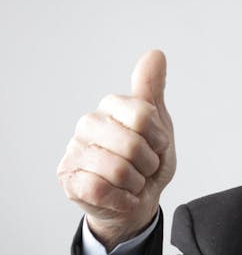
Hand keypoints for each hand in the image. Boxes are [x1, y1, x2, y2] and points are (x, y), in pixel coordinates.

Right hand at [57, 50, 175, 249]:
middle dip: (149, 164)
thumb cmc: (148, 161)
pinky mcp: (68, 179)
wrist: (139, 200)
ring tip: (132, 181)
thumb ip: (154, 91)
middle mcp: (88, 124)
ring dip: (136, 184)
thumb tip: (156, 53)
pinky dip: (122, 198)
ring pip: (118, 170)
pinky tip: (120, 195)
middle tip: (144, 167)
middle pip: (132, 145)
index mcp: (112, 106)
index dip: (159, 138)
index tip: (157, 144)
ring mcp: (75, 151)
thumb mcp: (159, 125)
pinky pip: (102, 189)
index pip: (143, 114)